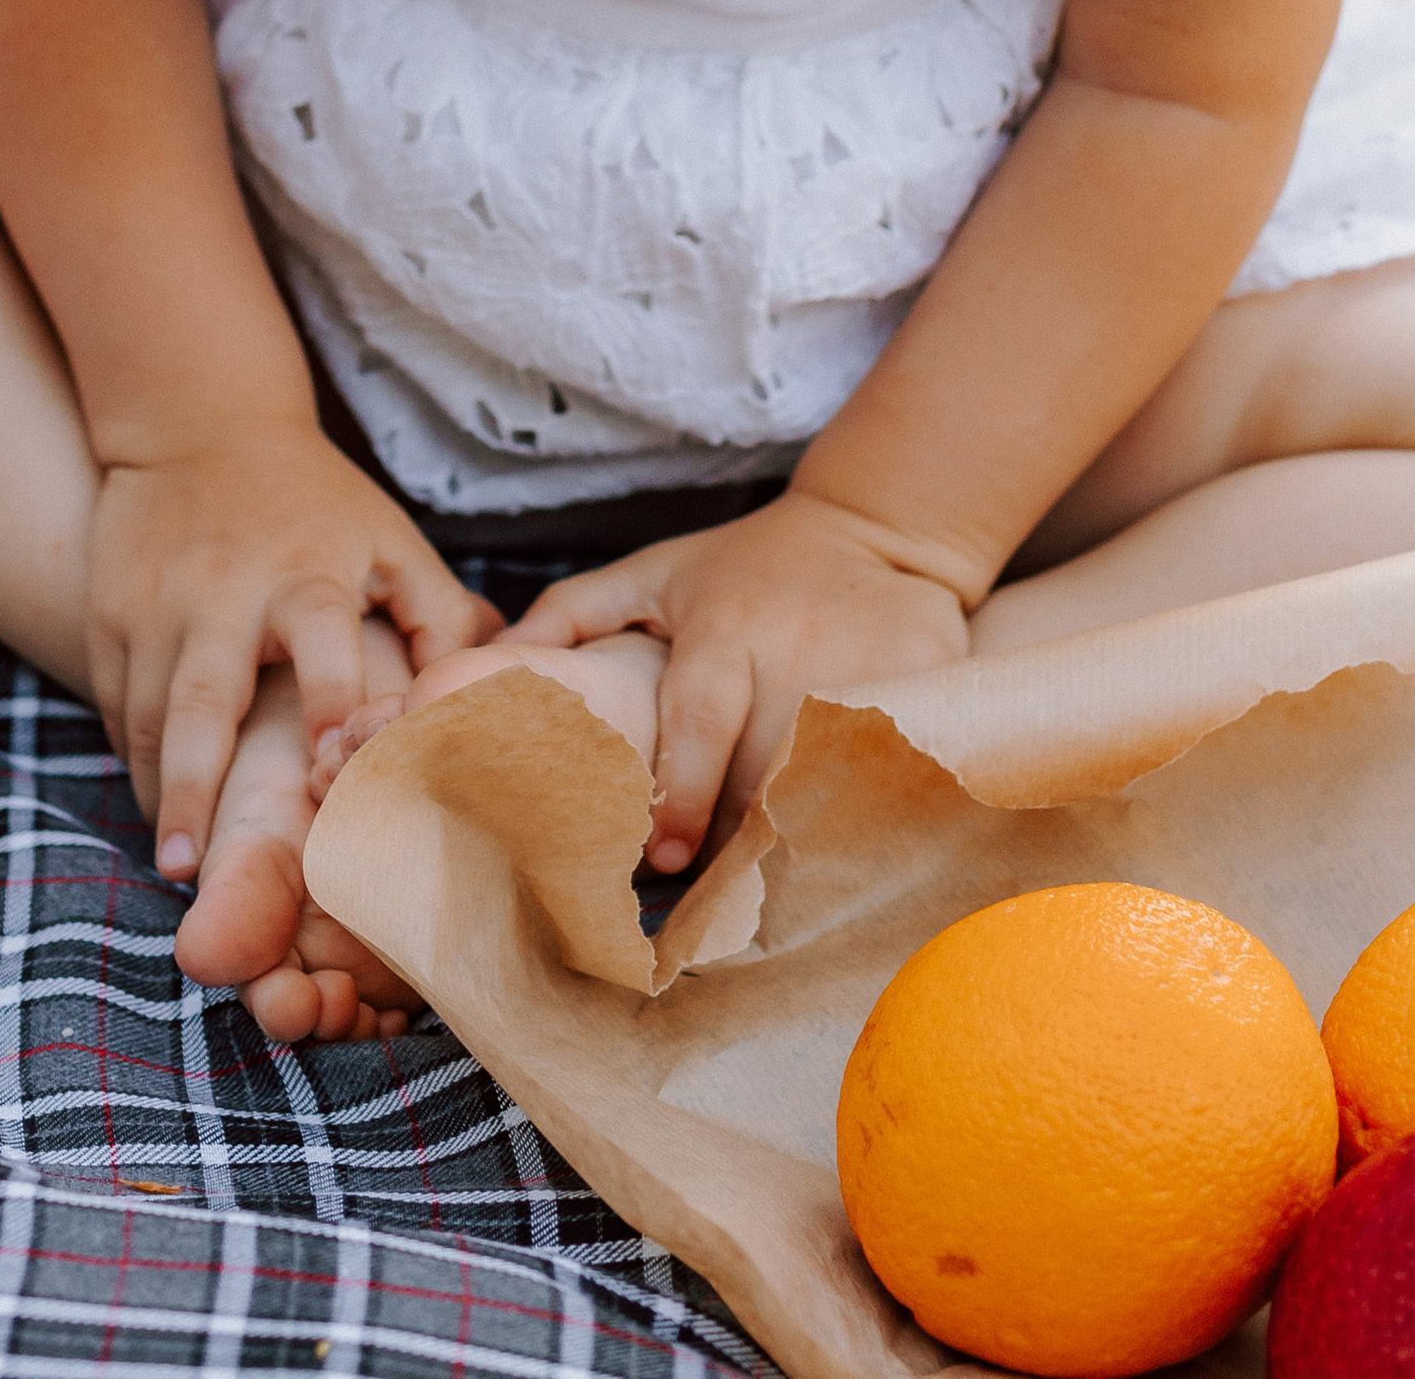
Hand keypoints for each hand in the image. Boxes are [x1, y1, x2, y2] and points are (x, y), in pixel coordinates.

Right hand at [84, 425, 499, 879]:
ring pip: (148, 711)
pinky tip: (155, 803)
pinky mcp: (110, 609)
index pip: (323, 642)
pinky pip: (114, 698)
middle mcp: (227, 591)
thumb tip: (496, 697)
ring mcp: (159, 602)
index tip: (332, 771)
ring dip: (159, 791)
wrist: (200, 420)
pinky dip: (132, 755)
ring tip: (172, 863)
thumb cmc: (317, 503)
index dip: (332, 703)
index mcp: (308, 573)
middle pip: (206, 697)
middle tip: (191, 870)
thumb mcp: (390, 539)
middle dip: (197, 785)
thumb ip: (441, 616)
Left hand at [509, 488, 973, 873]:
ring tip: (768, 873)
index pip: (702, 720)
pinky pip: (890, 769)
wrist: (873, 529)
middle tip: (712, 884)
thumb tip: (488, 659)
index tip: (665, 856)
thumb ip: (571, 614)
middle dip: (736, 830)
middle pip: (763, 768)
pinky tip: (840, 835)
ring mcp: (868, 661)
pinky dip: (863, 808)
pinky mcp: (926, 676)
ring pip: (826, 780)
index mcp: (726, 623)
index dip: (683, 793)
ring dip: (796, 830)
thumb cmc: (743, 567)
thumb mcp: (655, 573)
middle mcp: (796, 642)